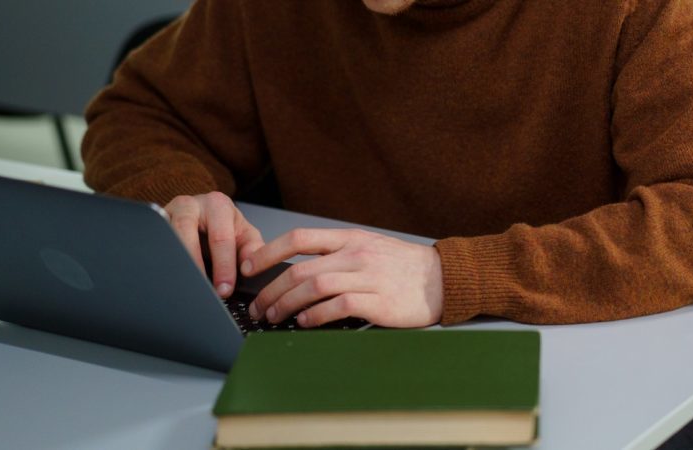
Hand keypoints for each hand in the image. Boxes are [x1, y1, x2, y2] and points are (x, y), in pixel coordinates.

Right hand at [164, 192, 264, 297]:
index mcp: (217, 205)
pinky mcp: (154, 223)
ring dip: (175, 262)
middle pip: (186, 232)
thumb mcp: (245, 236)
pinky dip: (161, 259)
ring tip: (185, 284)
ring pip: (165, 236)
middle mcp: (191, 204)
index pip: (220, 237)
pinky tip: (168, 275)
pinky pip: (154, 240)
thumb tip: (253, 264)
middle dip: (195, 265)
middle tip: (203, 290)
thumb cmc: (226, 226)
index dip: (223, 266)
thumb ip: (253, 249)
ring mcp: (168, 212)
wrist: (204, 217)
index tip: (224, 289)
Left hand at [243, 228, 443, 327]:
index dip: (268, 252)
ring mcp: (368, 277)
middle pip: (300, 270)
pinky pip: (337, 307)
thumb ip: (337, 254)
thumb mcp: (370, 247)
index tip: (249, 267)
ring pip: (314, 288)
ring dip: (287, 305)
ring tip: (275, 317)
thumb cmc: (404, 267)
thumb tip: (298, 272)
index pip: (300, 238)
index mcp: (350, 238)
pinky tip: (305, 323)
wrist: (443, 279)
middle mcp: (356, 254)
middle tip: (259, 306)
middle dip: (271, 290)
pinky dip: (315, 316)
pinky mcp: (378, 302)